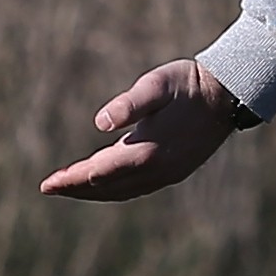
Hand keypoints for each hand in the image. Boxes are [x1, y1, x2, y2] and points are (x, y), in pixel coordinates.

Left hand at [40, 57, 247, 201]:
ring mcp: (167, 173)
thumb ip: (130, 103)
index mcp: (147, 151)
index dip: (70, 179)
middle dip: (76, 188)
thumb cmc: (189, 83)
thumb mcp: (157, 84)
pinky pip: (136, 188)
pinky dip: (114, 189)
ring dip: (94, 192)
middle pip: (106, 187)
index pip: (98, 173)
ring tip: (70, 189)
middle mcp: (156, 169)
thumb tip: (101, 122)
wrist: (229, 94)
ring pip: (121, 191)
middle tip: (49, 188)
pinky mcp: (175, 171)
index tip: (46, 184)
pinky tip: (104, 184)